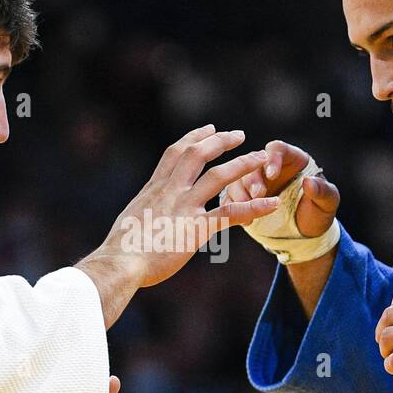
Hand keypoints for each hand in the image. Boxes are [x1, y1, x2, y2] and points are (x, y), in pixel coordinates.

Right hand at [89, 125, 281, 289]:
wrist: (120, 263)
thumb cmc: (121, 250)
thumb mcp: (130, 220)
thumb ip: (143, 212)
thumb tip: (141, 216)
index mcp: (154, 188)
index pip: (175, 152)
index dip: (194, 137)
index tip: (209, 129)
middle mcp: (170, 191)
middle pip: (197, 154)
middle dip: (220, 141)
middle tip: (240, 135)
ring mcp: (184, 208)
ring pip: (218, 176)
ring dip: (243, 164)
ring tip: (262, 157)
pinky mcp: (196, 229)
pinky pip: (230, 213)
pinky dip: (254, 207)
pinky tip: (272, 203)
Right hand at [220, 139, 339, 238]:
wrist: (307, 233)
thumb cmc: (319, 212)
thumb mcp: (327, 202)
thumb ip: (322, 191)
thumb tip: (309, 182)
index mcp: (291, 160)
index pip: (276, 149)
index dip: (271, 159)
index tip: (272, 175)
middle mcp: (270, 168)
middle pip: (253, 164)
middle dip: (252, 179)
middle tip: (258, 194)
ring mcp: (255, 183)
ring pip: (238, 180)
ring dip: (240, 193)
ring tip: (249, 209)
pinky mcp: (245, 200)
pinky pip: (231, 199)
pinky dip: (233, 208)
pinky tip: (244, 219)